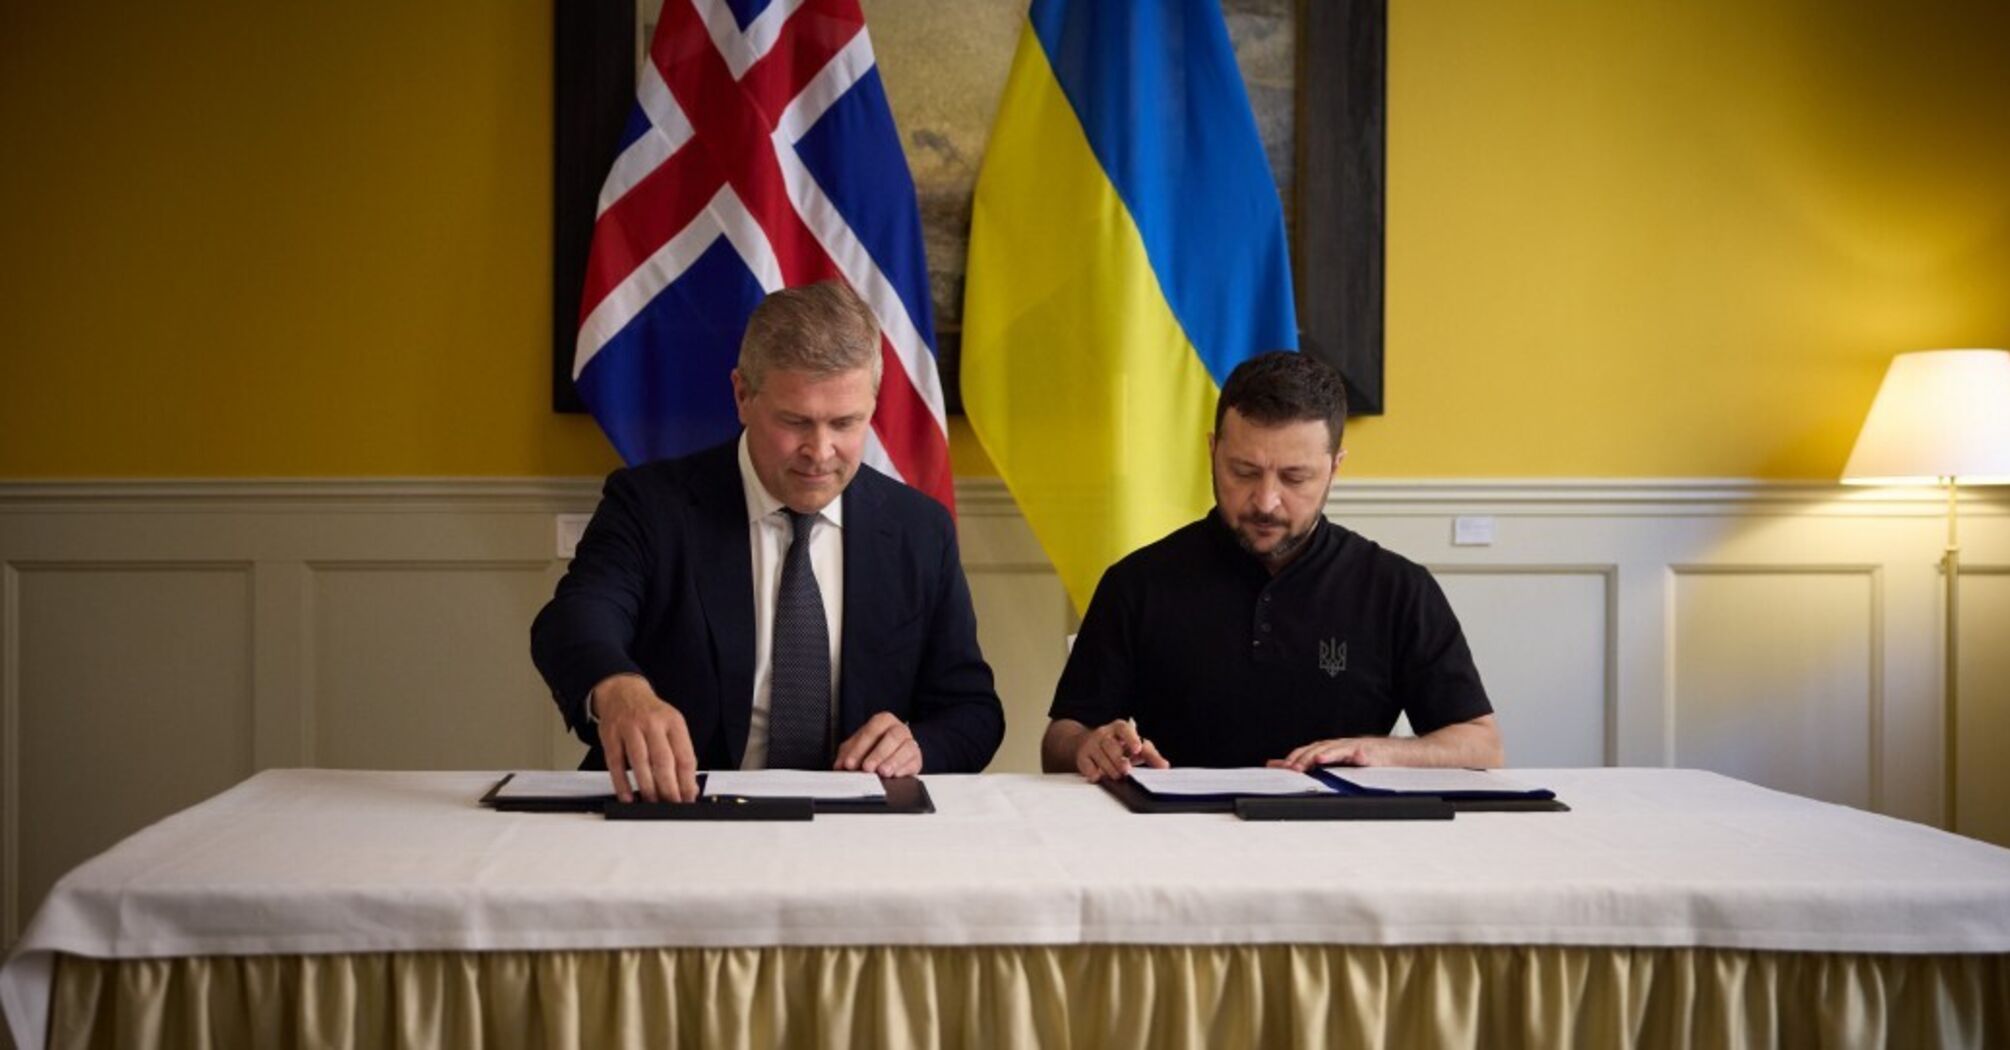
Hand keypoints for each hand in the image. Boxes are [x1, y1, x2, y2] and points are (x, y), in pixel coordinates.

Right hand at [593, 675, 699, 802]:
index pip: (684, 755)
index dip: (687, 780)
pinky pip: (616, 764)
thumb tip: (690, 786)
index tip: (689, 797)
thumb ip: (681, 753)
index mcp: (673, 722)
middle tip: (672, 804)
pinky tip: (628, 796)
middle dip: (669, 787)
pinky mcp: (610, 736)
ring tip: (652, 802)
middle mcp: (652, 724)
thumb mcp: (672, 725)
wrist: (622, 692)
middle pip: (663, 760)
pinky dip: (622, 783)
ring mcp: (630, 729)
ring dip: (647, 787)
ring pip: (640, 763)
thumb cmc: (650, 714)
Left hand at [835, 712, 922, 776]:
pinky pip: (914, 762)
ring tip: (882, 773)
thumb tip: (840, 766)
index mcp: (883, 721)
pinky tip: (895, 775)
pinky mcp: (916, 760)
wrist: (890, 755)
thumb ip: (847, 754)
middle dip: (878, 754)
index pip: (872, 730)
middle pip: (893, 737)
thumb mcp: (855, 749)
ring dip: (893, 761)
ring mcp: (910, 743)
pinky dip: (904, 769)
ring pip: (906, 748)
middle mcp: (899, 729)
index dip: (860, 747)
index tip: (850, 763)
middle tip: (867, 768)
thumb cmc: (872, 748)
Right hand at [1074, 719, 1167, 782]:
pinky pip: (1087, 765)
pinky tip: (1098, 776)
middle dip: (1118, 759)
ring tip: (1116, 776)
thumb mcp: (1135, 746)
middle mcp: (1104, 733)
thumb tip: (1164, 766)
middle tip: (1126, 770)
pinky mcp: (1082, 755)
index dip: (1131, 738)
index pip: (1125, 729)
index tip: (1137, 749)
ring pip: (1100, 756)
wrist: (1088, 743)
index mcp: (1120, 728)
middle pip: (1111, 745)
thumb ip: (1150, 755)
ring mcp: (1092, 744)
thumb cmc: (1117, 745)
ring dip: (1109, 769)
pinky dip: (1094, 773)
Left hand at [1269, 736, 1390, 770]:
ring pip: (1326, 749)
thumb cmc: (1373, 762)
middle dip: (1295, 759)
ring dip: (1310, 757)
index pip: (1304, 753)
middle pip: (1311, 749)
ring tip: (1298, 767)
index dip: (1288, 760)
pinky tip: (1324, 759)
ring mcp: (1349, 747)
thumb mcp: (1346, 768)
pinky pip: (1347, 752)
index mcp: (1330, 751)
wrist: (1400, 756)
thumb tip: (1304, 778)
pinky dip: (1335, 755)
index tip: (1273, 768)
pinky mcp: (1363, 750)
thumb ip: (1325, 771)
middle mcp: (1336, 747)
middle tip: (1283, 770)